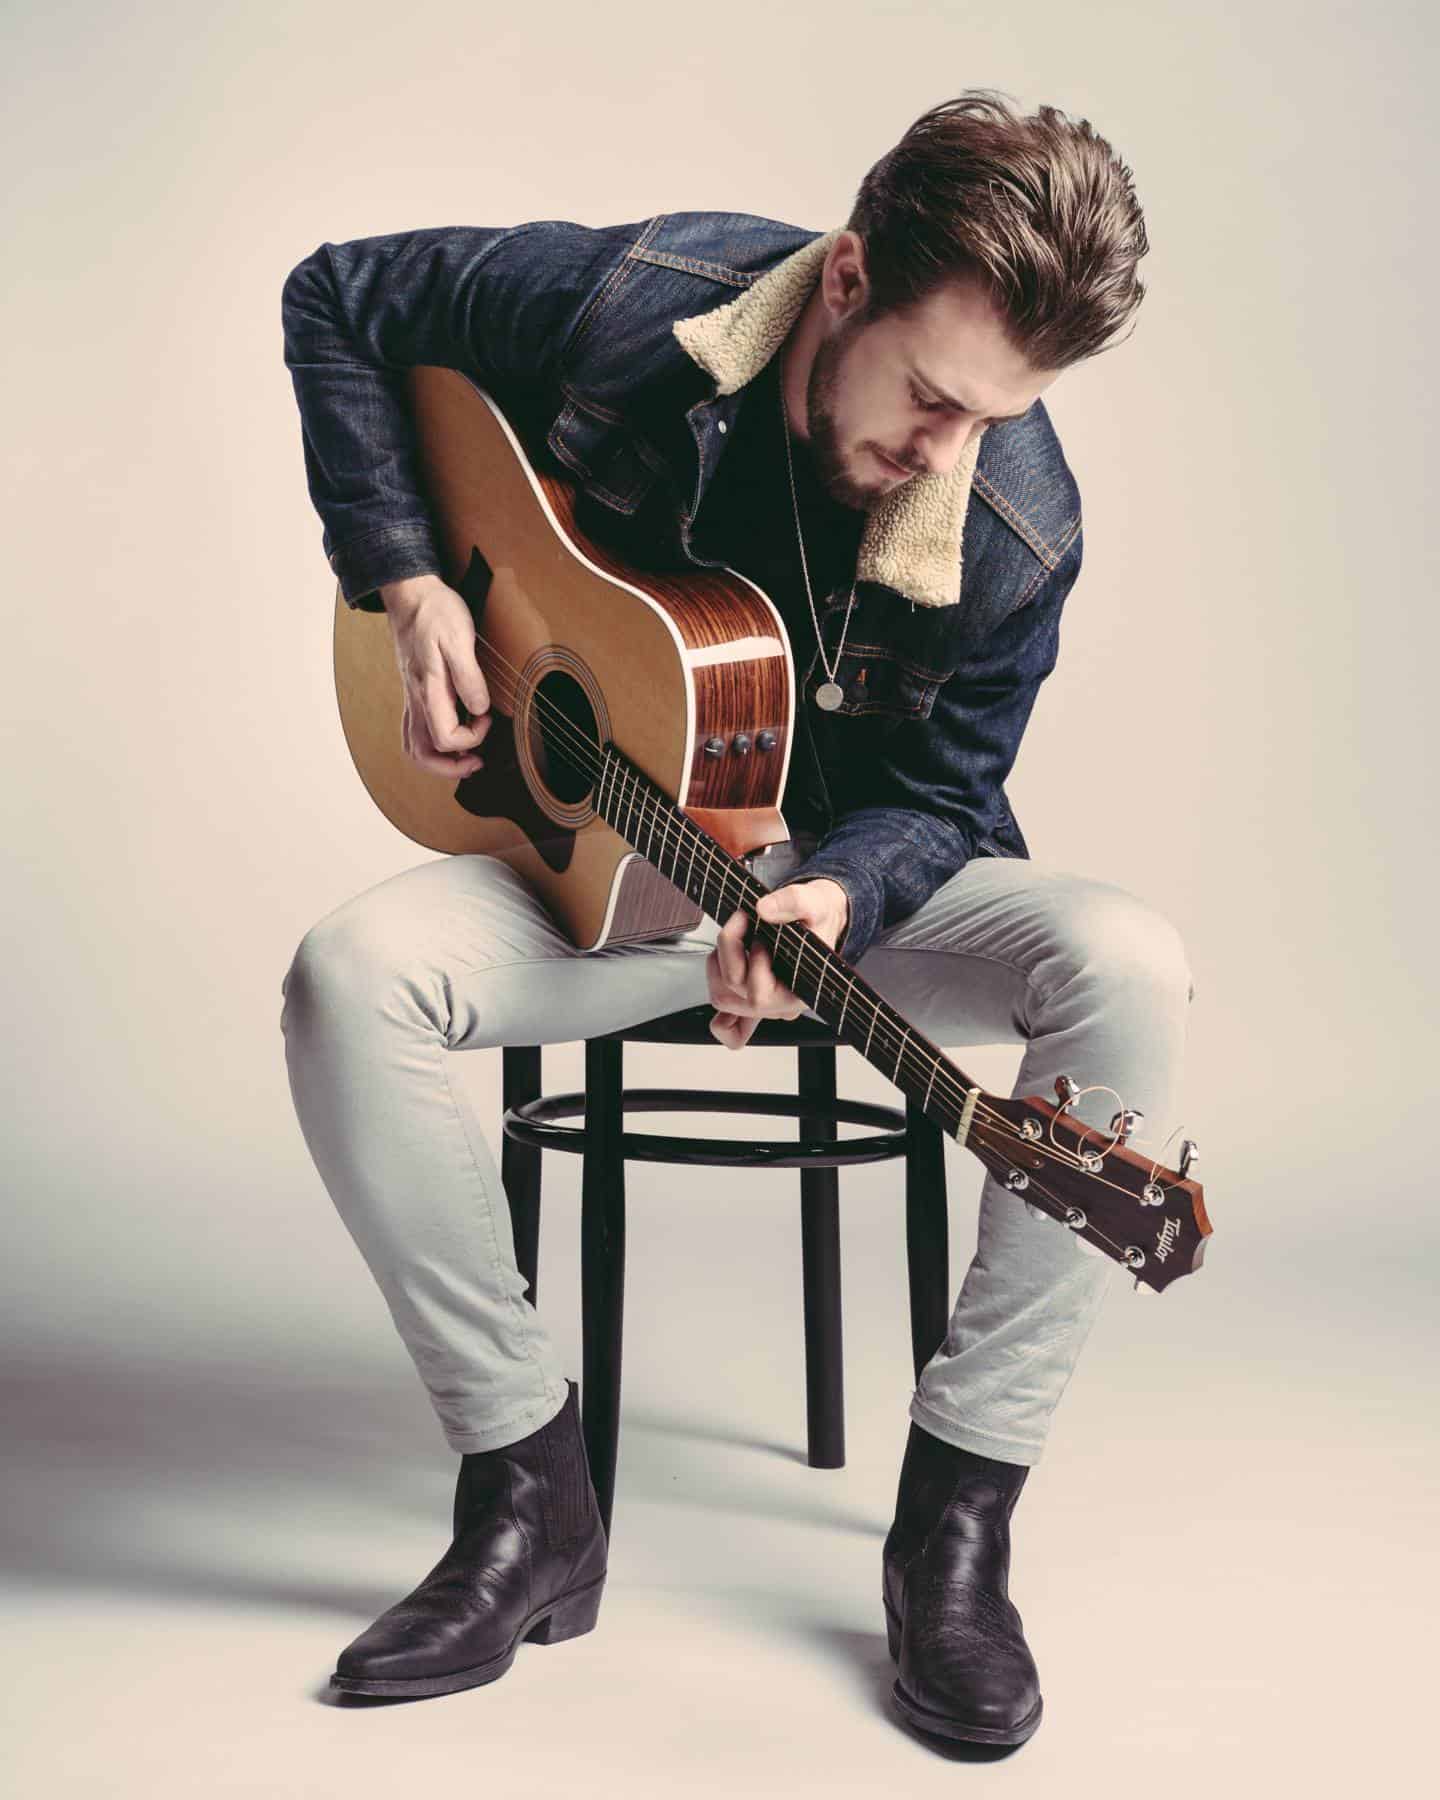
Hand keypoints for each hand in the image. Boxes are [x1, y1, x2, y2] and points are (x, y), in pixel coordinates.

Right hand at [379, 574, 491, 777]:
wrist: (412, 595)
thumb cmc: (436, 613)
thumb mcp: (460, 638)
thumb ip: (469, 676)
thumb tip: (479, 708)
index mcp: (429, 689)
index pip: (445, 737)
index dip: (472, 737)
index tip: (487, 719)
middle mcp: (417, 698)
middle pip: (423, 753)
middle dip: (451, 767)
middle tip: (476, 762)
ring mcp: (412, 697)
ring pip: (414, 746)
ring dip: (439, 761)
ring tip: (465, 758)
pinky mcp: (413, 692)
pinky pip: (413, 731)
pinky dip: (430, 745)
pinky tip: (450, 736)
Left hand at [707, 878, 849, 1050]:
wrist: (819, 920)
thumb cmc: (819, 919)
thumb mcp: (815, 902)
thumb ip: (794, 902)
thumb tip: (763, 910)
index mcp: (800, 992)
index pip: (760, 995)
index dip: (754, 962)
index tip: (761, 934)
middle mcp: (780, 1006)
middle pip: (734, 993)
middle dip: (730, 950)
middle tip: (741, 920)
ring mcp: (763, 1007)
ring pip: (721, 999)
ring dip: (717, 964)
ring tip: (734, 938)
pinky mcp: (749, 1001)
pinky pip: (726, 1026)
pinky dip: (718, 1004)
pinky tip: (722, 972)